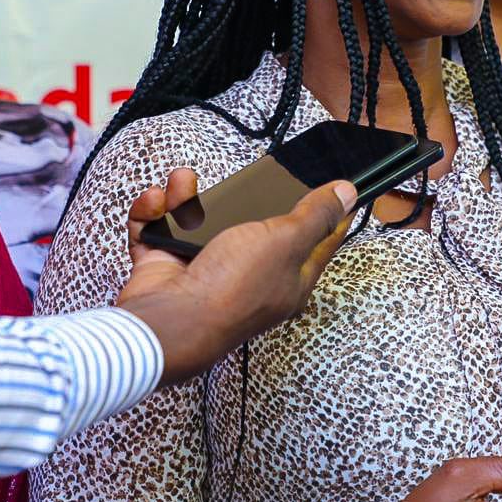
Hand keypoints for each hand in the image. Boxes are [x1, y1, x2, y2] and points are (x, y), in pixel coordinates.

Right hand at [117, 167, 355, 385]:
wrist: (167, 321)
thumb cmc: (231, 290)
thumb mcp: (286, 242)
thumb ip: (316, 215)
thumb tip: (347, 194)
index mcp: (288, 276)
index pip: (316, 240)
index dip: (327, 212)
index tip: (334, 188)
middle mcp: (248, 274)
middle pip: (251, 221)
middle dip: (238, 193)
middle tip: (236, 180)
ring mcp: (204, 269)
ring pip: (199, 218)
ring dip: (186, 196)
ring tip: (182, 187)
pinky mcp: (166, 264)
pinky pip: (160, 227)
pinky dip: (154, 212)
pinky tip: (159, 203)